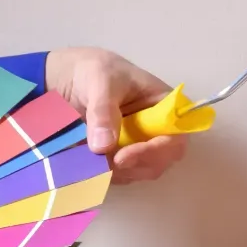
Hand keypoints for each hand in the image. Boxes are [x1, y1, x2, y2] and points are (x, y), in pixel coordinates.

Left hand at [45, 47, 187, 184]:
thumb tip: (103, 146)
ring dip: (119, 172)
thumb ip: (103, 110)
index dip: (157, 151)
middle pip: (163, 159)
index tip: (123, 157)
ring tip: (91, 159)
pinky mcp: (126, 159)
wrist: (69, 79)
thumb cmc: (95, 71)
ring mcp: (143, 147)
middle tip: (103, 163)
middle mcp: (160, 130)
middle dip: (135, 164)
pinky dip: (108, 174)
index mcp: (164, 106)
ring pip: (142, 171)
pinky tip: (90, 163)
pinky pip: (124, 175)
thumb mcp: (99, 81)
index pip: (176, 136)